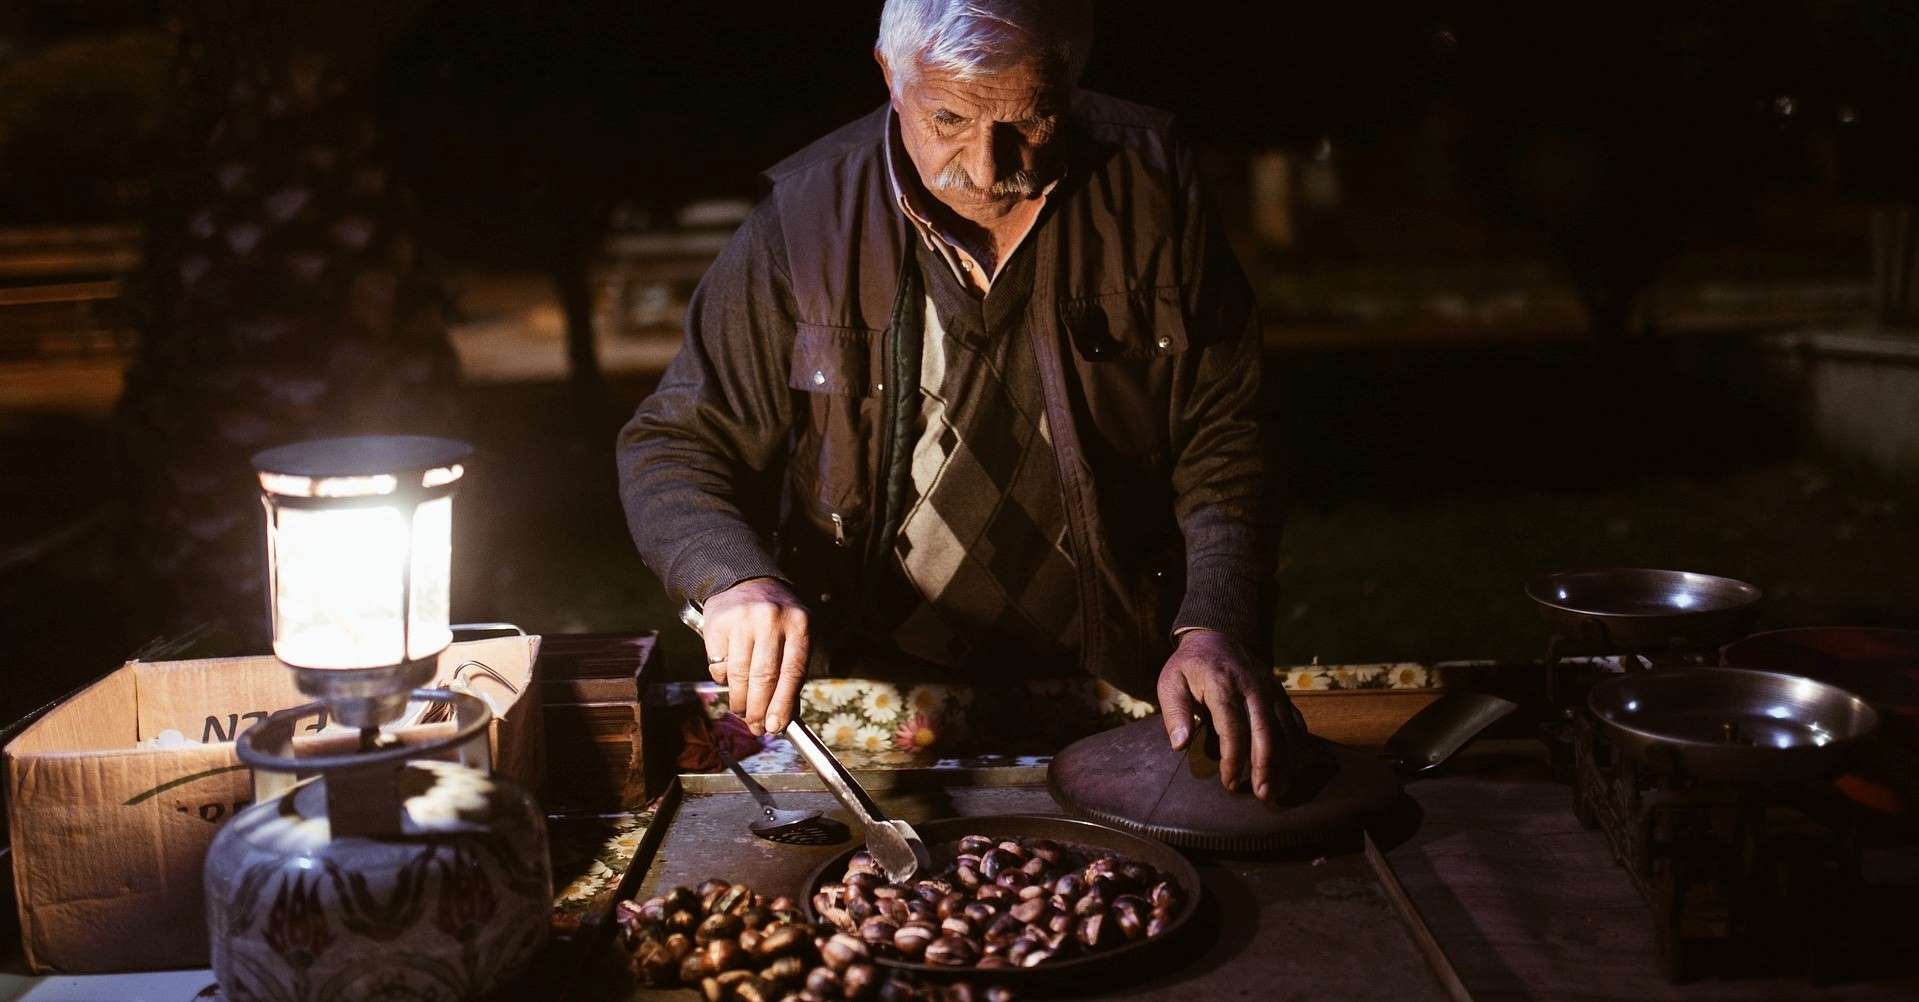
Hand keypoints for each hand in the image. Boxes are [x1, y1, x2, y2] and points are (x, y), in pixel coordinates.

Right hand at [701, 577, 809, 734]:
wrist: (745, 581)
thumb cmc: (775, 620)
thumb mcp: (794, 635)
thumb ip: (792, 672)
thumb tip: (785, 717)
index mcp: (799, 624)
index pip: (792, 672)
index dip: (783, 704)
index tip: (776, 727)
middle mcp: (771, 620)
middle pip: (764, 677)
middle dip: (759, 710)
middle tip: (756, 728)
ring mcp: (743, 620)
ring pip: (739, 675)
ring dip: (739, 702)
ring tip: (742, 712)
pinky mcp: (718, 624)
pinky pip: (719, 666)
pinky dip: (724, 681)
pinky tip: (730, 680)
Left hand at [1156, 629, 1303, 801]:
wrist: (1217, 636)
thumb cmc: (1190, 666)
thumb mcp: (1171, 682)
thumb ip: (1175, 713)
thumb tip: (1180, 744)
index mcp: (1222, 684)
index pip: (1232, 726)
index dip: (1233, 758)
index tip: (1229, 783)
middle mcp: (1252, 687)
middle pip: (1266, 731)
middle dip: (1266, 766)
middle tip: (1263, 795)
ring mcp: (1271, 690)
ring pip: (1286, 730)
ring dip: (1285, 763)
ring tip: (1279, 790)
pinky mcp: (1281, 694)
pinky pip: (1295, 722)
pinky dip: (1297, 747)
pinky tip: (1293, 769)